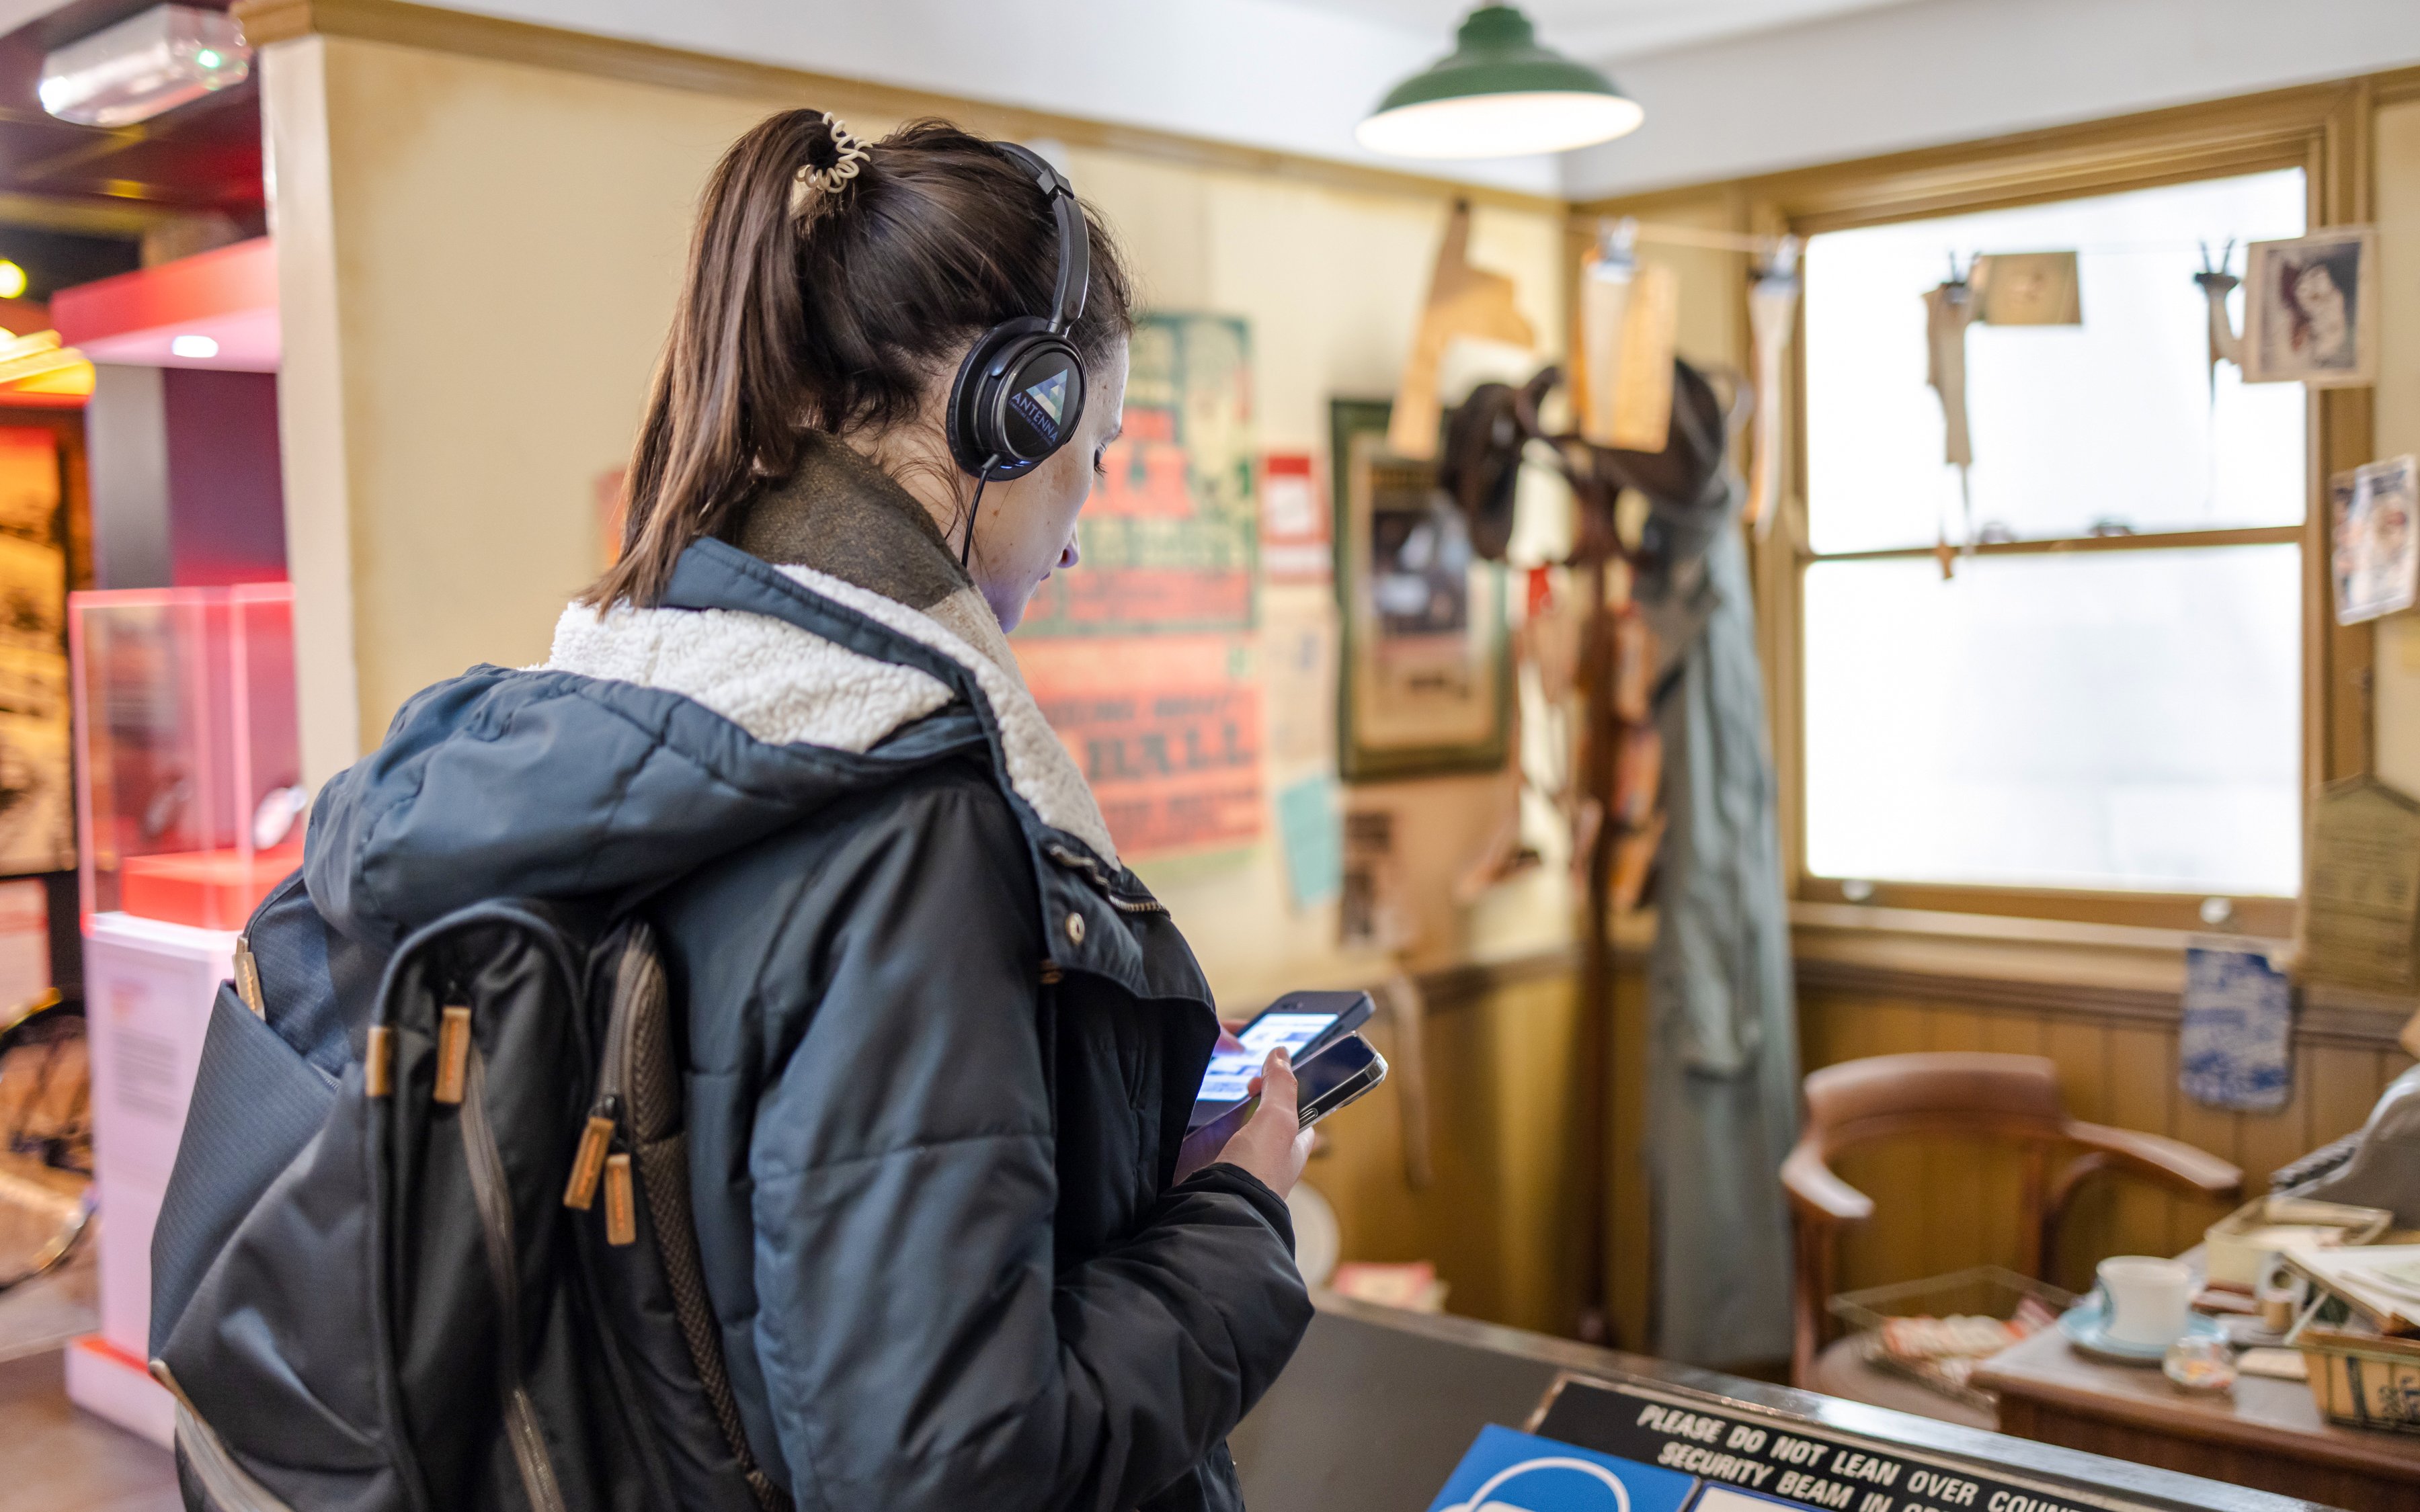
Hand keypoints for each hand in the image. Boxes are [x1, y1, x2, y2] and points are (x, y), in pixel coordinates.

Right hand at [1214, 1047, 1314, 1197]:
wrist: (1219, 1209)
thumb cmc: (1258, 1171)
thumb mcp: (1278, 1120)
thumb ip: (1281, 1086)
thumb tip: (1281, 1054)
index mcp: (1293, 1146)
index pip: (1297, 1110)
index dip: (1285, 1088)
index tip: (1267, 1071)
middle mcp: (1268, 1156)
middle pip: (1262, 1116)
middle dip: (1251, 1097)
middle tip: (1240, 1081)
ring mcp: (1239, 1163)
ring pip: (1233, 1127)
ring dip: (1222, 1111)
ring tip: (1211, 1088)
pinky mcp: (1211, 1168)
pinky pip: (1207, 1140)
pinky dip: (1200, 1126)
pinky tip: (1191, 1115)